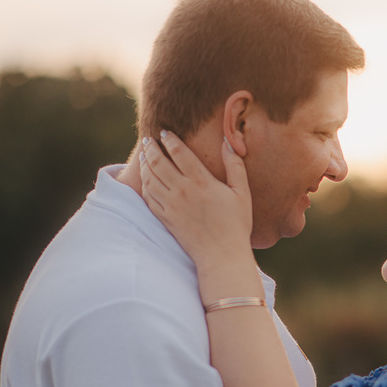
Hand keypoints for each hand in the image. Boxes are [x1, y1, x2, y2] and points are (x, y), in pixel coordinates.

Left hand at [139, 131, 253, 270]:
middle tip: (149, 140)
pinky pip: (149, 197)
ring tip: (144, 156)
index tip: (165, 132)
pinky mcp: (166, 218)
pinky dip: (145, 185)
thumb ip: (235, 166)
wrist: (221, 254)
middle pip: (159, 163)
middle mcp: (182, 191)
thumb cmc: (236, 224)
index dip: (170, 140)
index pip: (179, 153)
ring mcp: (171, 205)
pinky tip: (147, 180)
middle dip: (152, 148)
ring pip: (150, 179)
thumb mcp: (242, 193)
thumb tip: (228, 143)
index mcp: (201, 182)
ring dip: (145, 164)